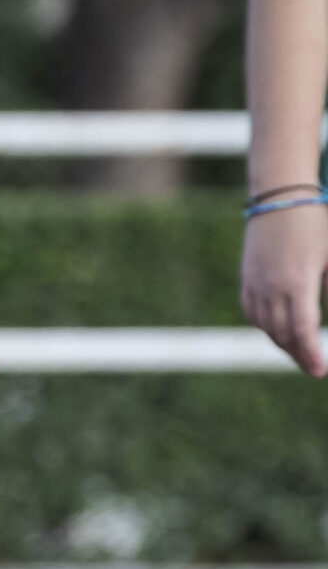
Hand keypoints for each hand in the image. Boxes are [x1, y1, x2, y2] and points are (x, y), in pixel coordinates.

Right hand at [242, 206, 327, 376]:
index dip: (310, 355)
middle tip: (313, 368)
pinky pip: (253, 313)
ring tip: (298, 352)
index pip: (302, 331)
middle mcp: (271, 289)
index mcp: (297, 284)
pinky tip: (277, 330)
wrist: (280, 197)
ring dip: (282, 343)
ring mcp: (255, 284)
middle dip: (298, 355)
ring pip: (265, 327)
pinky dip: (265, 327)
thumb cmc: (316, 224)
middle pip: (282, 335)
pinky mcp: (247, 279)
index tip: (320, 371)